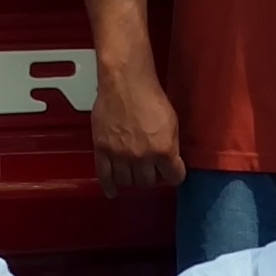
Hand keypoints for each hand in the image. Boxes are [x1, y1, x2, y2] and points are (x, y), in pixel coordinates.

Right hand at [91, 50, 185, 194]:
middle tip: (150, 169)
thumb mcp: (172, 122)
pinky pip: (104, 175)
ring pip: (127, 181)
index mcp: (164, 150)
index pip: (173, 178)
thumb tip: (170, 160)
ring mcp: (120, 155)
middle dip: (150, 176)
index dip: (173, 175)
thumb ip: (171, 146)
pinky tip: (112, 192)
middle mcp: (142, 157)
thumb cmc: (150, 96)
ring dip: (131, 179)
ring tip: (133, 172)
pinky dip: (108, 186)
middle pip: (147, 182)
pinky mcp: (102, 150)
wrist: (125, 82)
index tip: (171, 173)